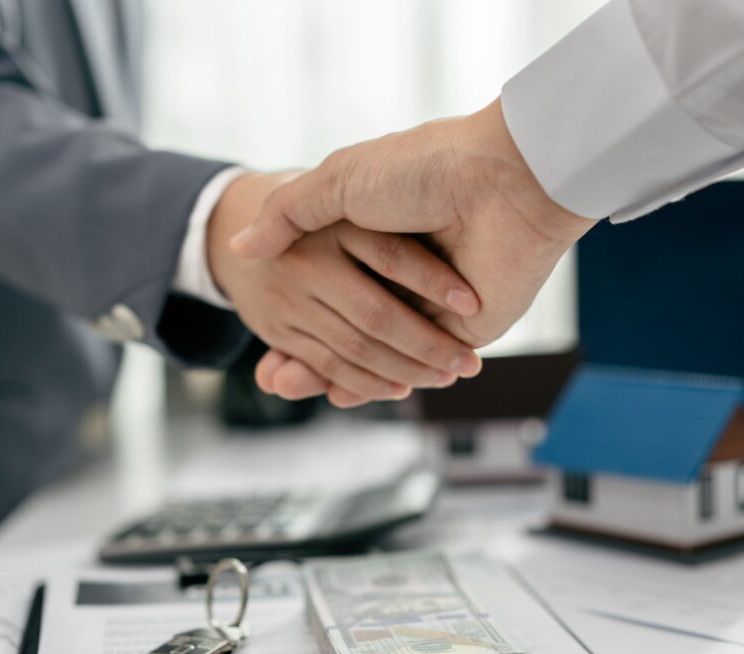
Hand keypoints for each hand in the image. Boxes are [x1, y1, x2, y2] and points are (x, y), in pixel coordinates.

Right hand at [232, 100, 595, 400]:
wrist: (502, 179)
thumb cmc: (421, 170)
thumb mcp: (339, 180)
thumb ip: (290, 213)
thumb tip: (241, 248)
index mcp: (373, 239)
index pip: (324, 292)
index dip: (292, 318)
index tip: (263, 343)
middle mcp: (403, 277)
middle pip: (347, 330)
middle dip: (307, 357)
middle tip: (272, 379)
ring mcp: (430, 306)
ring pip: (375, 353)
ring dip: (336, 374)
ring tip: (287, 387)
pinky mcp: (462, 331)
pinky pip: (413, 365)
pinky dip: (376, 382)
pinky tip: (338, 393)